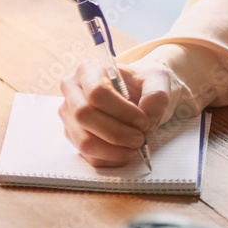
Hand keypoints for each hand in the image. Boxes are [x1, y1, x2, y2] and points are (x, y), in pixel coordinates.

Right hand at [58, 50, 188, 167]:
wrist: (143, 92)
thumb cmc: (146, 82)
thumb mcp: (158, 79)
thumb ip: (156, 93)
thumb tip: (146, 114)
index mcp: (89, 70)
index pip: (96, 93)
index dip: (121, 111)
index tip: (143, 121)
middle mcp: (72, 91)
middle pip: (84, 116)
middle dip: (115, 133)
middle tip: (140, 138)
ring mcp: (70, 116)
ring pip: (83, 140)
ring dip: (112, 149)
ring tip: (134, 146)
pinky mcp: (74, 137)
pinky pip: (87, 155)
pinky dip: (108, 158)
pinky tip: (125, 152)